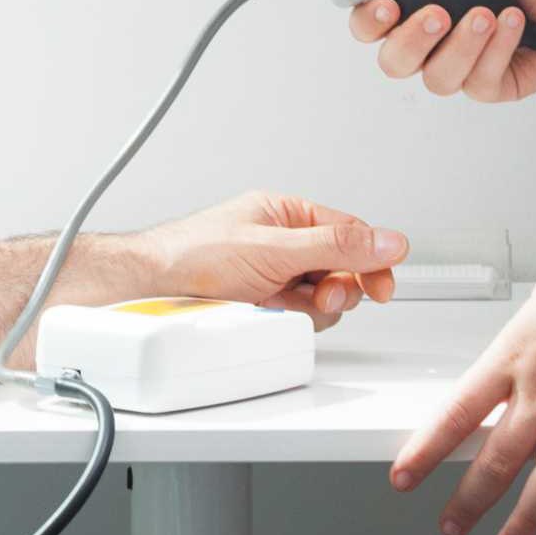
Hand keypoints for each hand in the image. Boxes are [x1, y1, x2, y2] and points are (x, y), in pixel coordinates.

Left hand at [129, 191, 407, 325]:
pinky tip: (263, 313)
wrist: (148, 289)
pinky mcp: (261, 305)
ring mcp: (272, 276)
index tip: (383, 286)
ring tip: (278, 303)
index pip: (349, 234)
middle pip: (340, 271)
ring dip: (308, 307)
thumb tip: (387, 241)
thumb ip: (335, 246)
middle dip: (335, 289)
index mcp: (287, 215)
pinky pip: (295, 317)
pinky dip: (286, 319)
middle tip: (322, 298)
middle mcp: (282, 243)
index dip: (372, 260)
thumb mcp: (274, 248)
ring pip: (320, 300)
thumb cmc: (193, 255)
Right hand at [352, 0, 535, 104]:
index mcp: (413, 4)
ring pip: (437, 78)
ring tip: (490, 13)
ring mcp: (461, 66)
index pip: (368, 26)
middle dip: (413, 39)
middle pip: (393, 63)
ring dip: (464, 44)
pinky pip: (479, 81)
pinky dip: (497, 49)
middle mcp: (431, 41)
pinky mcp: (493, 86)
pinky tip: (513, 22)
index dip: (367, 21)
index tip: (384, 5)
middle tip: (439, 13)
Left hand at [393, 290, 535, 534]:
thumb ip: (512, 360)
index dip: (427, 449)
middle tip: (452, 525)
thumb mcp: (529, 314)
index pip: (458, 411)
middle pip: (500, 455)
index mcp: (511, 358)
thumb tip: (488, 395)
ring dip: (528, 514)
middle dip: (471, 498)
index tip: (404, 478)